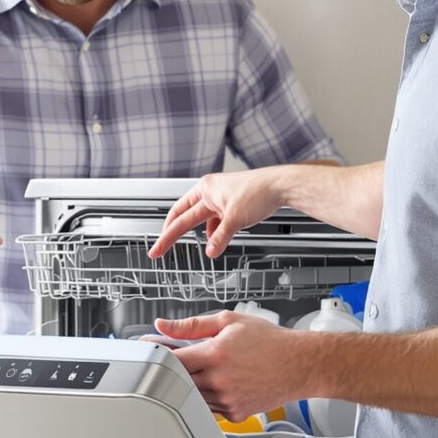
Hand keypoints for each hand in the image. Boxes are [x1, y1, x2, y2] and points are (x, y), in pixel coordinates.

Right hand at [147, 171, 282, 259]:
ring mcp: (220, 196)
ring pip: (203, 219)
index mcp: (204, 190)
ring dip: (203, 232)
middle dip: (175, 233)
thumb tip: (210, 251)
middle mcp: (209, 191)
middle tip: (163, 248)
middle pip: (186, 216)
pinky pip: (216, 219)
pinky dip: (216, 229)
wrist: (281, 185)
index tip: (156, 250)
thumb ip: (220, 238)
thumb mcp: (235, 220)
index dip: (166, 237)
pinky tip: (222, 236)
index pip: (178, 218)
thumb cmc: (258, 192)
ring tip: (206, 245)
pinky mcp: (231, 202)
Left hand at [153, 311, 309, 420]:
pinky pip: (209, 408)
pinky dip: (208, 397)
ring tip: (207, 368)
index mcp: (214, 354)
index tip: (148, 352)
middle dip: (174, 370)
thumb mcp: (229, 322)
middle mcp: (219, 380)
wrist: (300, 364)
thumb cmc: (270, 341)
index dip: (155, 355)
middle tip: (179, 358)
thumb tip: (163, 325)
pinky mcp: (235, 414)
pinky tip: (219, 383)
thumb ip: (191, 325)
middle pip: (178, 380)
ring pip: (192, 396)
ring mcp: (226, 400)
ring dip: (191, 384)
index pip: (171, 360)